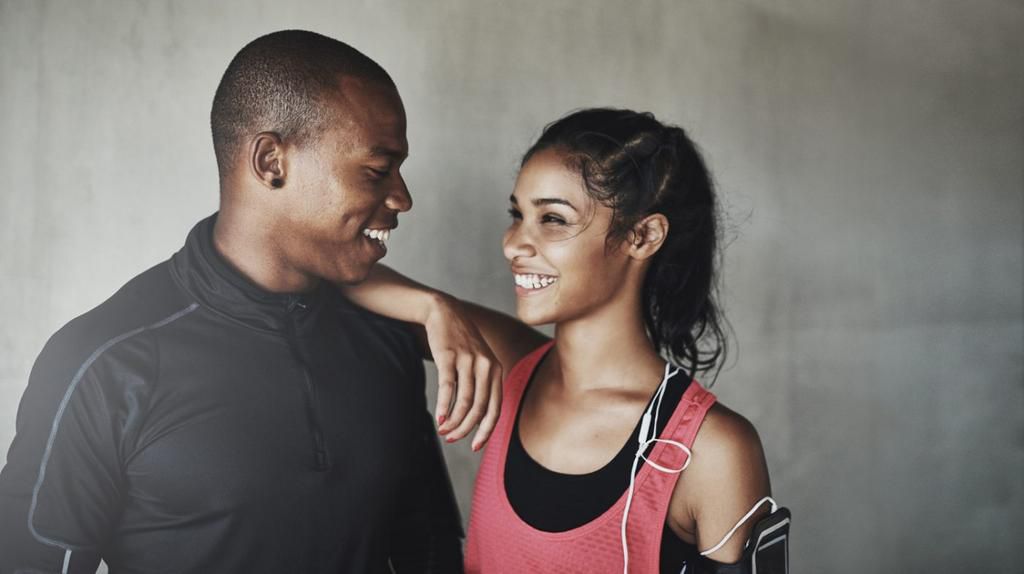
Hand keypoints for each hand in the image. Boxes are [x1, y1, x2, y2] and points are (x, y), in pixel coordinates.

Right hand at [423, 295, 502, 450]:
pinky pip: (448, 388)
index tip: (475, 446)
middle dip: (466, 429)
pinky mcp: (449, 356)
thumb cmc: (461, 342)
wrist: (445, 312)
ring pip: (464, 402)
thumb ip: (482, 386)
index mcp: (496, 370)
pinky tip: (439, 418)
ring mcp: (468, 361)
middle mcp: (487, 366)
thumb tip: (477, 421)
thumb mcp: (479, 361)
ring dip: (453, 421)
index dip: (486, 431)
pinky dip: (444, 407)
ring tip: (444, 431)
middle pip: (479, 409)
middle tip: (453, 440)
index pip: (495, 408)